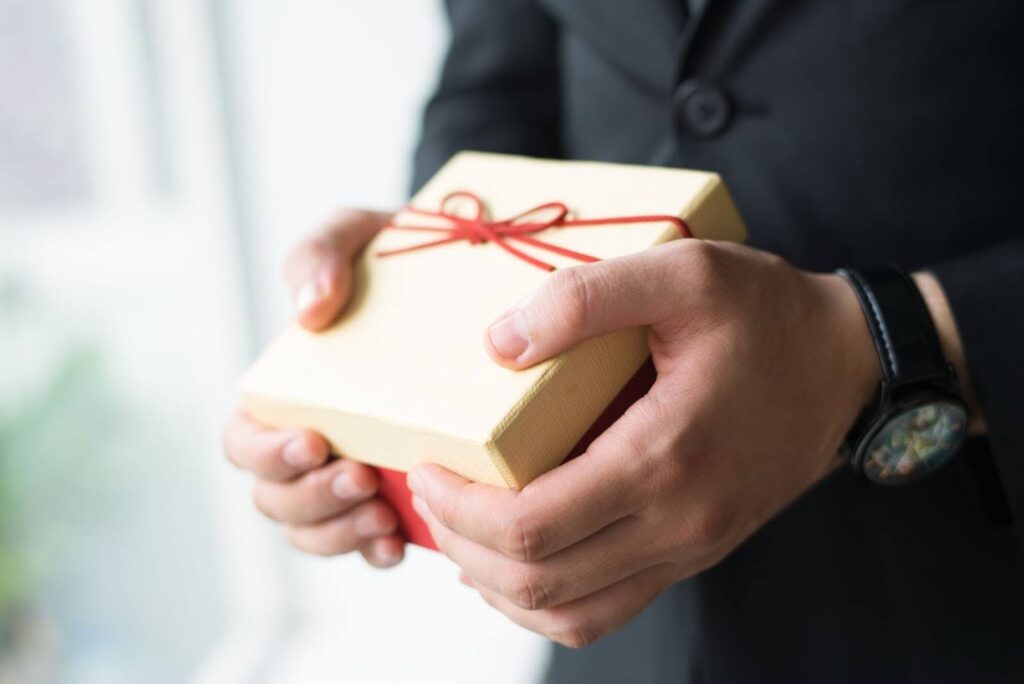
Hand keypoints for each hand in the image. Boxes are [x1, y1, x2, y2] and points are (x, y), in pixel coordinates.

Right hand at [222, 209, 406, 567]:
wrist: (463, 282)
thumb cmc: (392, 259)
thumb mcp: (355, 233)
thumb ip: (319, 253)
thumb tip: (308, 311)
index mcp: (284, 391)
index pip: (242, 441)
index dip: (266, 453)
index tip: (314, 440)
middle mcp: (308, 440)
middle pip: (273, 497)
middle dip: (310, 499)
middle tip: (363, 479)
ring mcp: (347, 472)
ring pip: (312, 530)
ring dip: (338, 532)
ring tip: (383, 516)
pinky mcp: (393, 495)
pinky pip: (365, 543)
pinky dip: (372, 550)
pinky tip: (398, 543)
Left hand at [407, 239, 881, 645]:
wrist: (850, 365)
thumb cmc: (767, 315)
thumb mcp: (683, 273)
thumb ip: (586, 298)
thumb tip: (497, 344)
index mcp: (666, 458)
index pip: (534, 525)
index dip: (460, 508)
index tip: (422, 467)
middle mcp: (679, 522)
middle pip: (539, 579)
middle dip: (464, 545)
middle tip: (425, 494)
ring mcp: (690, 547)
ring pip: (570, 612)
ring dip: (498, 585)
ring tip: (458, 534)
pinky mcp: (695, 550)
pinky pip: (607, 608)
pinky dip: (547, 599)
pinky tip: (515, 565)